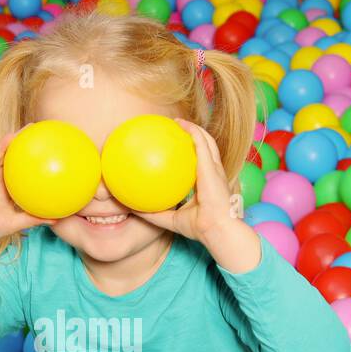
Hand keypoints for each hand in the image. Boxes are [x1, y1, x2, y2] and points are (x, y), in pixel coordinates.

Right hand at [0, 132, 40, 260]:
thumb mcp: (16, 223)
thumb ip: (34, 218)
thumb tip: (57, 219)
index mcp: (8, 188)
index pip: (23, 171)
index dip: (34, 161)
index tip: (51, 151)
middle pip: (15, 157)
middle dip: (26, 144)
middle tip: (43, 133)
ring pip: (3, 152)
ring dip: (14, 138)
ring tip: (29, 128)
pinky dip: (1, 146)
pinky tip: (11, 137)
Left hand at [134, 120, 240, 243]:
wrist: (216, 229)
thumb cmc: (199, 227)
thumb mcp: (172, 219)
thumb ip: (155, 213)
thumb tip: (134, 210)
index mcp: (208, 184)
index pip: (202, 165)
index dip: (193, 156)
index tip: (178, 150)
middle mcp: (214, 174)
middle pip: (206, 148)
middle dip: (194, 137)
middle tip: (177, 130)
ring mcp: (215, 169)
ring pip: (207, 141)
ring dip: (194, 129)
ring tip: (179, 122)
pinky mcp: (212, 166)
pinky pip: (202, 143)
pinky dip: (194, 132)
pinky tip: (183, 125)